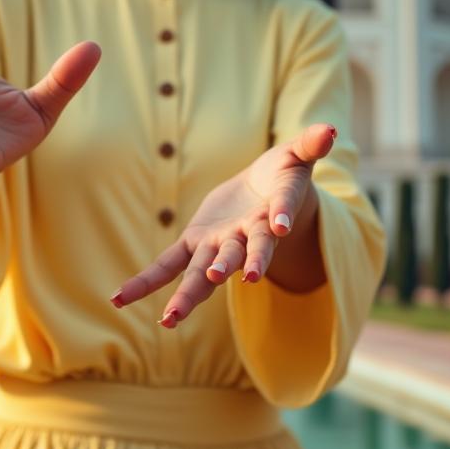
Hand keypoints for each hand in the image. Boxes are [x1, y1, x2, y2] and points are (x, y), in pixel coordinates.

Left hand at [110, 123, 335, 326]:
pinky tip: (119, 297)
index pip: (275, 217)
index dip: (277, 220)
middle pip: (239, 255)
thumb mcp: (298, 155)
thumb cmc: (285, 174)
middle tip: (225, 277)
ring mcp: (219, 244)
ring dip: (189, 294)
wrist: (265, 194)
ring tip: (170, 316)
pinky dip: (145, 280)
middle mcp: (245, 238)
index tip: (277, 227)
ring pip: (203, 272)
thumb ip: (311, 145)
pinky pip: (167, 264)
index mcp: (272, 215)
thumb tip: (330, 131)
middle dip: (232, 266)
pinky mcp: (195, 242)